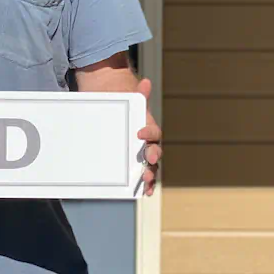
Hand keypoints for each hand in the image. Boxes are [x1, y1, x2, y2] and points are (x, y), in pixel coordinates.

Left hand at [136, 78, 161, 195]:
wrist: (118, 124)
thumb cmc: (126, 116)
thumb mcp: (130, 105)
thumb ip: (138, 96)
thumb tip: (145, 81)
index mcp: (149, 131)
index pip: (153, 132)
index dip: (149, 132)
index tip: (139, 132)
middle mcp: (149, 146)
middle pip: (155, 152)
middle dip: (153, 156)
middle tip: (149, 157)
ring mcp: (143, 158)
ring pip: (152, 167)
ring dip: (151, 173)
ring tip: (146, 178)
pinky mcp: (136, 168)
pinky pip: (144, 178)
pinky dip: (146, 185)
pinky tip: (144, 192)